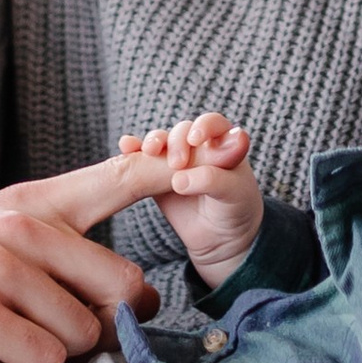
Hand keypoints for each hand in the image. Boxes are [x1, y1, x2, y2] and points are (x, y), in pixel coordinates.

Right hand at [0, 151, 167, 362]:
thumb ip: (55, 256)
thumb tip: (134, 294)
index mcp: (26, 203)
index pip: (120, 175)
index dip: (176, 168)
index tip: (225, 154)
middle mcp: (14, 222)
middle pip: (122, 285)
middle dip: (101, 332)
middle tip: (44, 341)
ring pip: (84, 336)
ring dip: (48, 361)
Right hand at [118, 112, 262, 288]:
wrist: (221, 239)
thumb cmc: (235, 210)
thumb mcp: (233, 194)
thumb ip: (212, 180)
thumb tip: (178, 178)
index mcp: (223, 143)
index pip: (212, 123)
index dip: (203, 126)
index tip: (195, 139)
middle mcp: (198, 146)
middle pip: (182, 132)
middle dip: (177, 142)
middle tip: (177, 164)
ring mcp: (175, 160)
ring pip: (161, 141)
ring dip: (153, 142)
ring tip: (149, 152)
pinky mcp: (155, 175)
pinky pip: (142, 158)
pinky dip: (133, 150)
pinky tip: (126, 147)